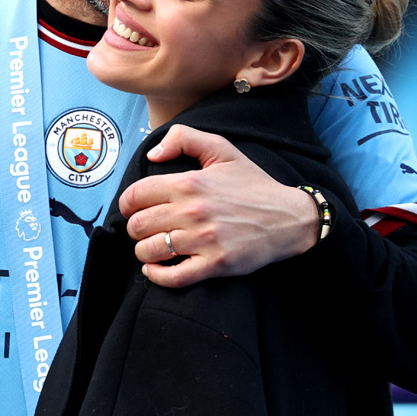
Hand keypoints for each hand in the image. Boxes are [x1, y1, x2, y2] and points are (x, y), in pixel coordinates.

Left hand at [118, 124, 319, 287]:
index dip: (127, 203)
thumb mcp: (222, 149)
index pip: (136, 195)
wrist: (289, 218)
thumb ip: (183, 138)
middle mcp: (193, 212)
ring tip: (151, 245)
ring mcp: (203, 241)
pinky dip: (156, 275)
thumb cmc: (253, 184)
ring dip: (143, 250)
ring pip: (150, 250)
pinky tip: (155, 267)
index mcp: (189, 183)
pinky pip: (173, 277)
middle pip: (138, 225)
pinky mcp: (215, 265)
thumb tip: (152, 154)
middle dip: (134, 227)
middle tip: (144, 226)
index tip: (132, 207)